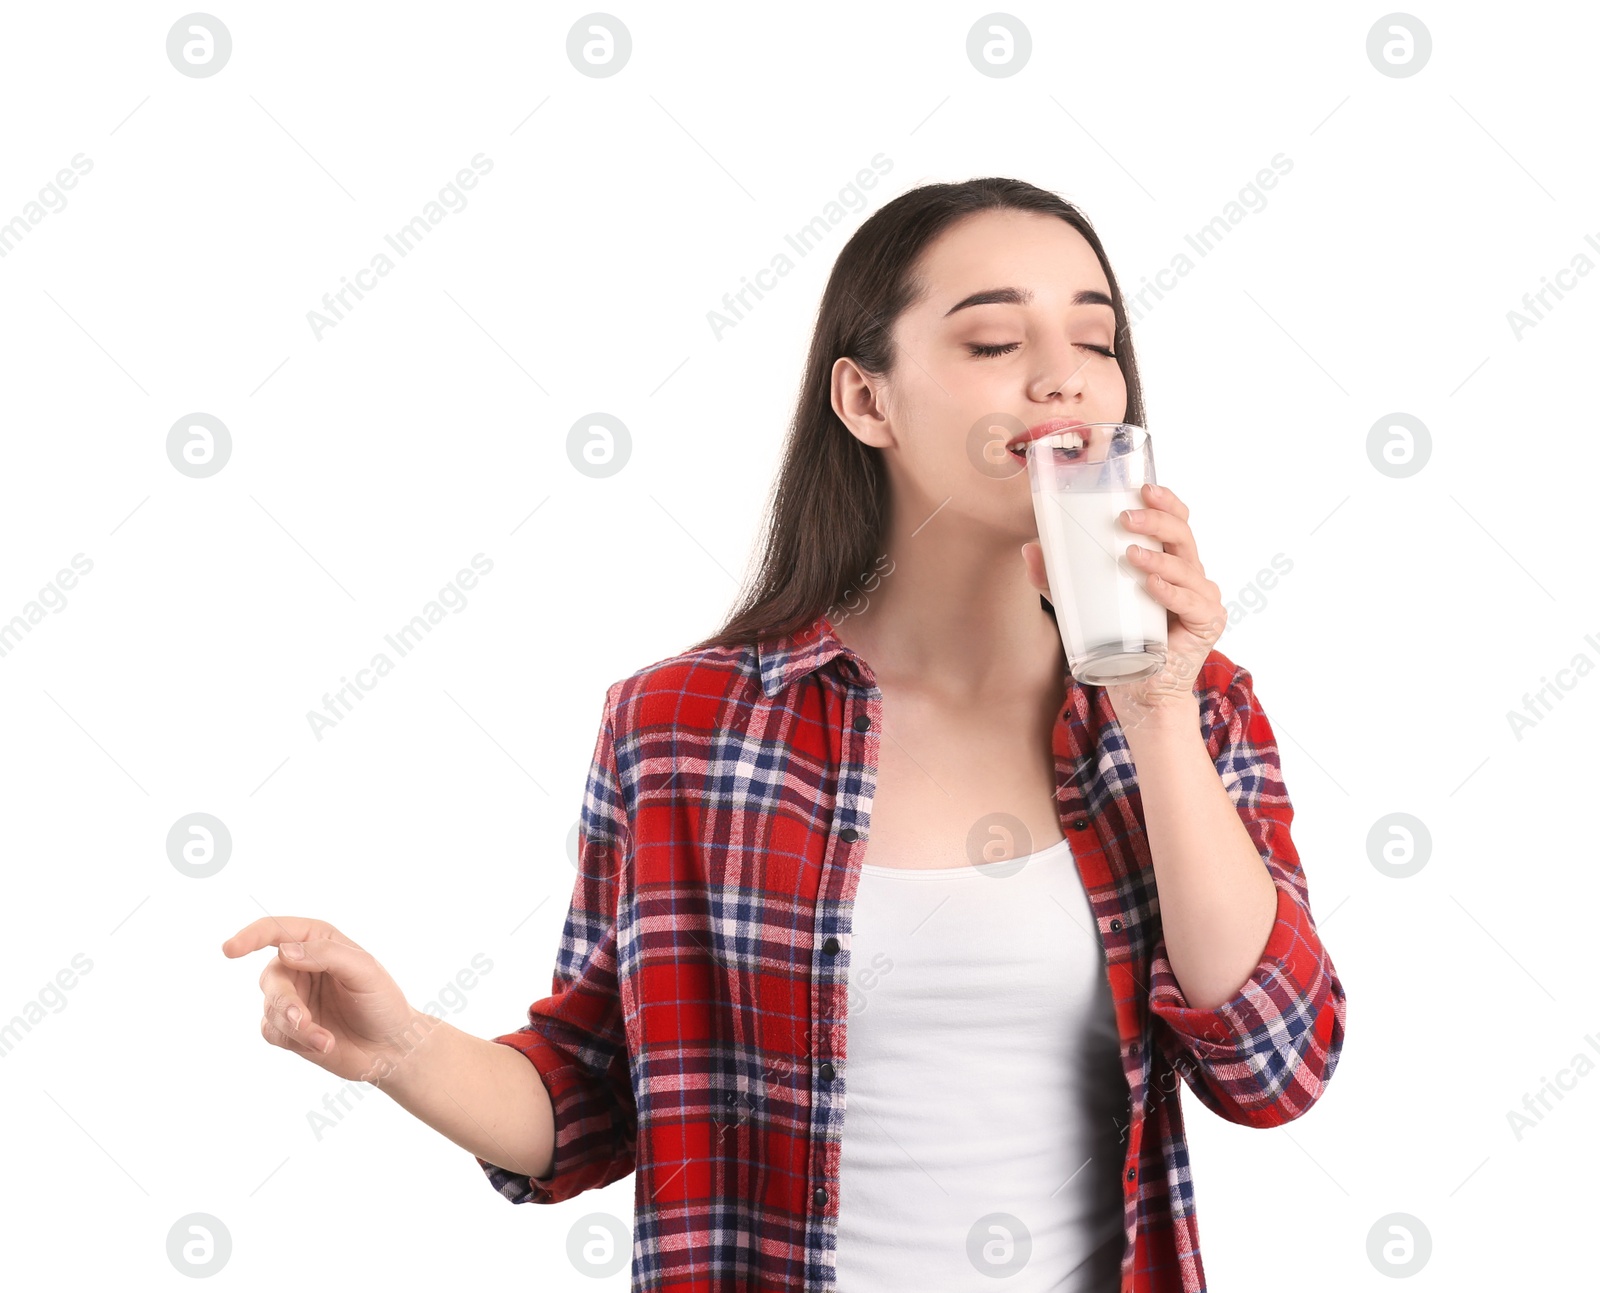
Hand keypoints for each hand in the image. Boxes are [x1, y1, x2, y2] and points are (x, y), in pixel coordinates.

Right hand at [221, 916, 432, 1085]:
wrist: (390, 1047)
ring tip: (326, 1039)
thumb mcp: (364, 971)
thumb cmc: (382, 1002)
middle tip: (302, 1020)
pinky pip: (272, 1032)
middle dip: (284, 1001)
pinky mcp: (288, 1029)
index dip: (251, 936)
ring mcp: (292, 998)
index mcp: (318, 942)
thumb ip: (327, 955)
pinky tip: (325, 1044)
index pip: (276, 931)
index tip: (230, 949)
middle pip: (271, 977)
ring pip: (270, 1008)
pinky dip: (296, 1040)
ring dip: (296, 1026)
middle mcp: (299, 966)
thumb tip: (284, 951)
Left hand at [1021, 482, 1224, 734]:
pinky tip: (1153, 585)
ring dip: (1159, 557)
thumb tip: (1029, 550)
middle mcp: (1191, 574)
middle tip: (1126, 518)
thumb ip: (1058, 580)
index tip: (1142, 487)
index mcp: (1169, 560)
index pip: (1175, 521)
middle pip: (1183, 536)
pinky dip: (1173, 593)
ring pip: (1187, 567)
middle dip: (1157, 521)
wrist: (1140, 692)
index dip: (1165, 501)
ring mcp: (1202, 598)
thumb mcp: (1082, 606)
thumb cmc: (1119, 641)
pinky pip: (1192, 604)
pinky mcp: (1206, 624)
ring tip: (1130, 555)